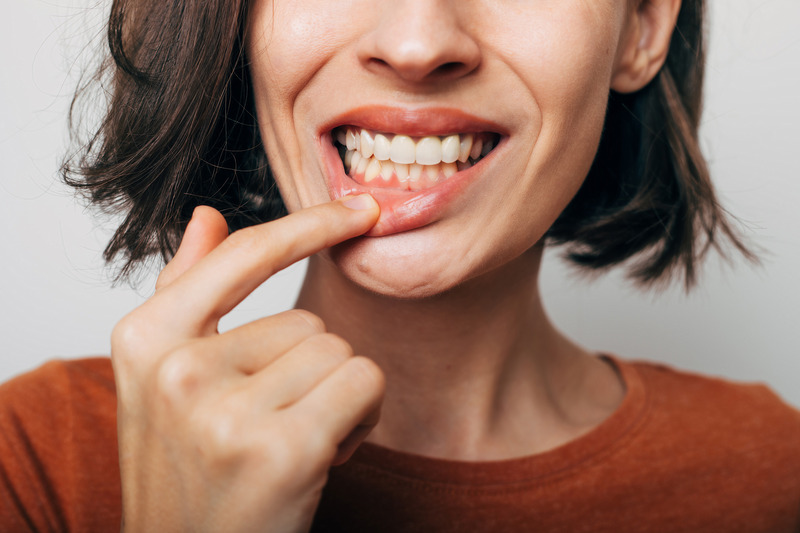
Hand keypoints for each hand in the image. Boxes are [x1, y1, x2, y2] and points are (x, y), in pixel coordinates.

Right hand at [111, 195, 383, 532]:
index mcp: (144, 339)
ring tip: (291, 442)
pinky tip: (322, 456)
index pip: (243, 255)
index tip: (357, 210)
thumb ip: (183, 291)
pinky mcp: (282, 449)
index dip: (308, 226)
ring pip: (339, 353)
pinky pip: (364, 383)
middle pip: (308, 320)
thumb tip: (206, 215)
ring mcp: (227, 411)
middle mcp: (178, 369)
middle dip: (309, 372)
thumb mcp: (163, 378)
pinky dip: (361, 417)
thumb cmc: (187, 469)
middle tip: (273, 424)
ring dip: (335, 397)